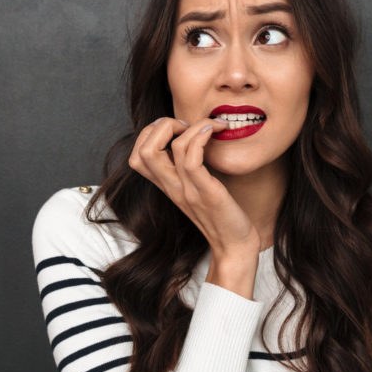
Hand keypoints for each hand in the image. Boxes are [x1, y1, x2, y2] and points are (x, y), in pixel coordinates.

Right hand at [128, 117, 260, 295]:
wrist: (234, 247)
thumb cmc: (222, 214)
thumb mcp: (197, 188)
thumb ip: (187, 169)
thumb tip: (193, 139)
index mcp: (167, 186)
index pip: (137, 156)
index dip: (150, 133)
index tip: (177, 129)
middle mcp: (172, 188)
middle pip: (142, 150)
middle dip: (161, 125)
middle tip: (187, 124)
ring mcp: (187, 191)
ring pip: (167, 148)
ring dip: (190, 125)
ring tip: (210, 125)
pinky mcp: (206, 193)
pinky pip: (192, 158)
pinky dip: (201, 136)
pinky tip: (216, 131)